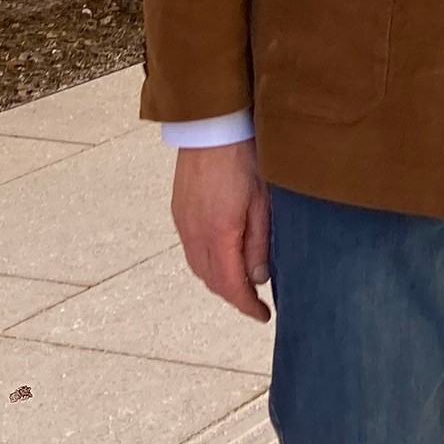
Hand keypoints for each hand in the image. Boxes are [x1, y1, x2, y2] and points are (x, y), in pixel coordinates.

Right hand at [172, 138, 272, 321]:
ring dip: (219, 281)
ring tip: (243, 284)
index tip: (263, 316)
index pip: (231, 284)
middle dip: (233, 296)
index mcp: (220, 232)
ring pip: (199, 267)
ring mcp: (183, 221)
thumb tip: (258, 278)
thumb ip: (260, 243)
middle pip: (211, 280)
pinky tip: (224, 258)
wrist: (213, 126)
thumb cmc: (247, 157)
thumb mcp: (264, 201)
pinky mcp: (179, 211)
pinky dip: (208, 263)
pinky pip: (191, 249)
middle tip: (256, 303)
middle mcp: (195, 232)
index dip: (247, 305)